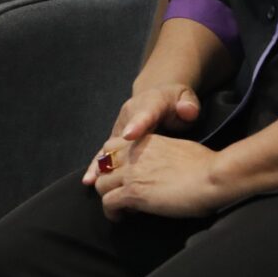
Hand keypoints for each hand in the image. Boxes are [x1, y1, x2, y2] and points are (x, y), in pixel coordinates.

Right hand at [83, 83, 202, 184]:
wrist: (159, 95)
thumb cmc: (175, 101)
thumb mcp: (186, 97)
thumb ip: (188, 103)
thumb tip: (187, 110)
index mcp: (149, 103)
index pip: (144, 113)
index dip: (137, 124)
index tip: (130, 135)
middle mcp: (129, 115)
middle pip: (119, 134)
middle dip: (113, 152)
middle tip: (110, 171)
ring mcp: (121, 128)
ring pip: (108, 147)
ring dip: (100, 164)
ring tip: (92, 181)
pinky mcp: (117, 139)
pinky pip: (106, 154)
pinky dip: (98, 167)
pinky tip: (90, 181)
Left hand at [91, 134, 233, 218]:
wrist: (213, 176)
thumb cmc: (206, 165)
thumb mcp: (178, 148)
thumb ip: (162, 153)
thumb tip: (163, 163)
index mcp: (145, 141)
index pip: (111, 146)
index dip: (112, 162)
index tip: (119, 174)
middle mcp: (134, 154)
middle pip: (102, 165)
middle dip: (107, 179)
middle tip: (119, 192)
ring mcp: (131, 173)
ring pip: (100, 184)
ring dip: (108, 197)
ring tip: (122, 207)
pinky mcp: (133, 192)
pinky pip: (108, 203)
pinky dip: (111, 212)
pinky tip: (121, 217)